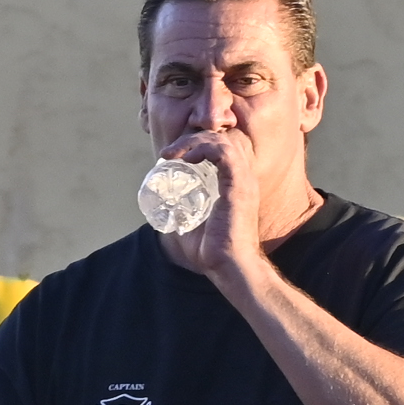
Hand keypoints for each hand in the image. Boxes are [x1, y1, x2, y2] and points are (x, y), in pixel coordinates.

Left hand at [156, 114, 289, 283]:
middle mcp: (244, 177)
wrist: (229, 266)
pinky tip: (187, 158)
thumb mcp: (190, 224)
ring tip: (172, 154)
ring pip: (222, 140)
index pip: (223, 147)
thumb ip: (180, 212)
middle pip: (222, 138)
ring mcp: (244, 179)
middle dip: (192, 139)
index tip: (173, 156)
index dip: (199, 144)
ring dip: (193, 141)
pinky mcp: (239, 184)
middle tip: (168, 153)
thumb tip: (159, 208)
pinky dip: (203, 148)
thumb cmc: (212, 251)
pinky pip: (224, 152)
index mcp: (235, 183)